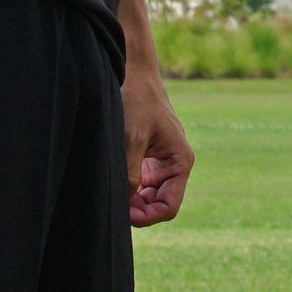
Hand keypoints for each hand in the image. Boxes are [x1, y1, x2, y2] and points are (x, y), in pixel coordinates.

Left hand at [123, 73, 194, 227]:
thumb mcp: (132, 137)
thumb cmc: (138, 100)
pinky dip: (128, 190)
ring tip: (112, 193)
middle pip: (158, 205)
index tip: (126, 216)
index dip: (148, 217)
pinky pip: (140, 185)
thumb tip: (126, 202)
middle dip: (137, 210)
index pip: (169, 206)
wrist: (135, 75)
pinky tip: (113, 184)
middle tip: (113, 205)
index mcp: (180, 162)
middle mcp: (174, 166)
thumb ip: (131, 172)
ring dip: (131, 201)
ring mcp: (161, 164)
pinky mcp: (148, 159)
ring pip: (148, 198)